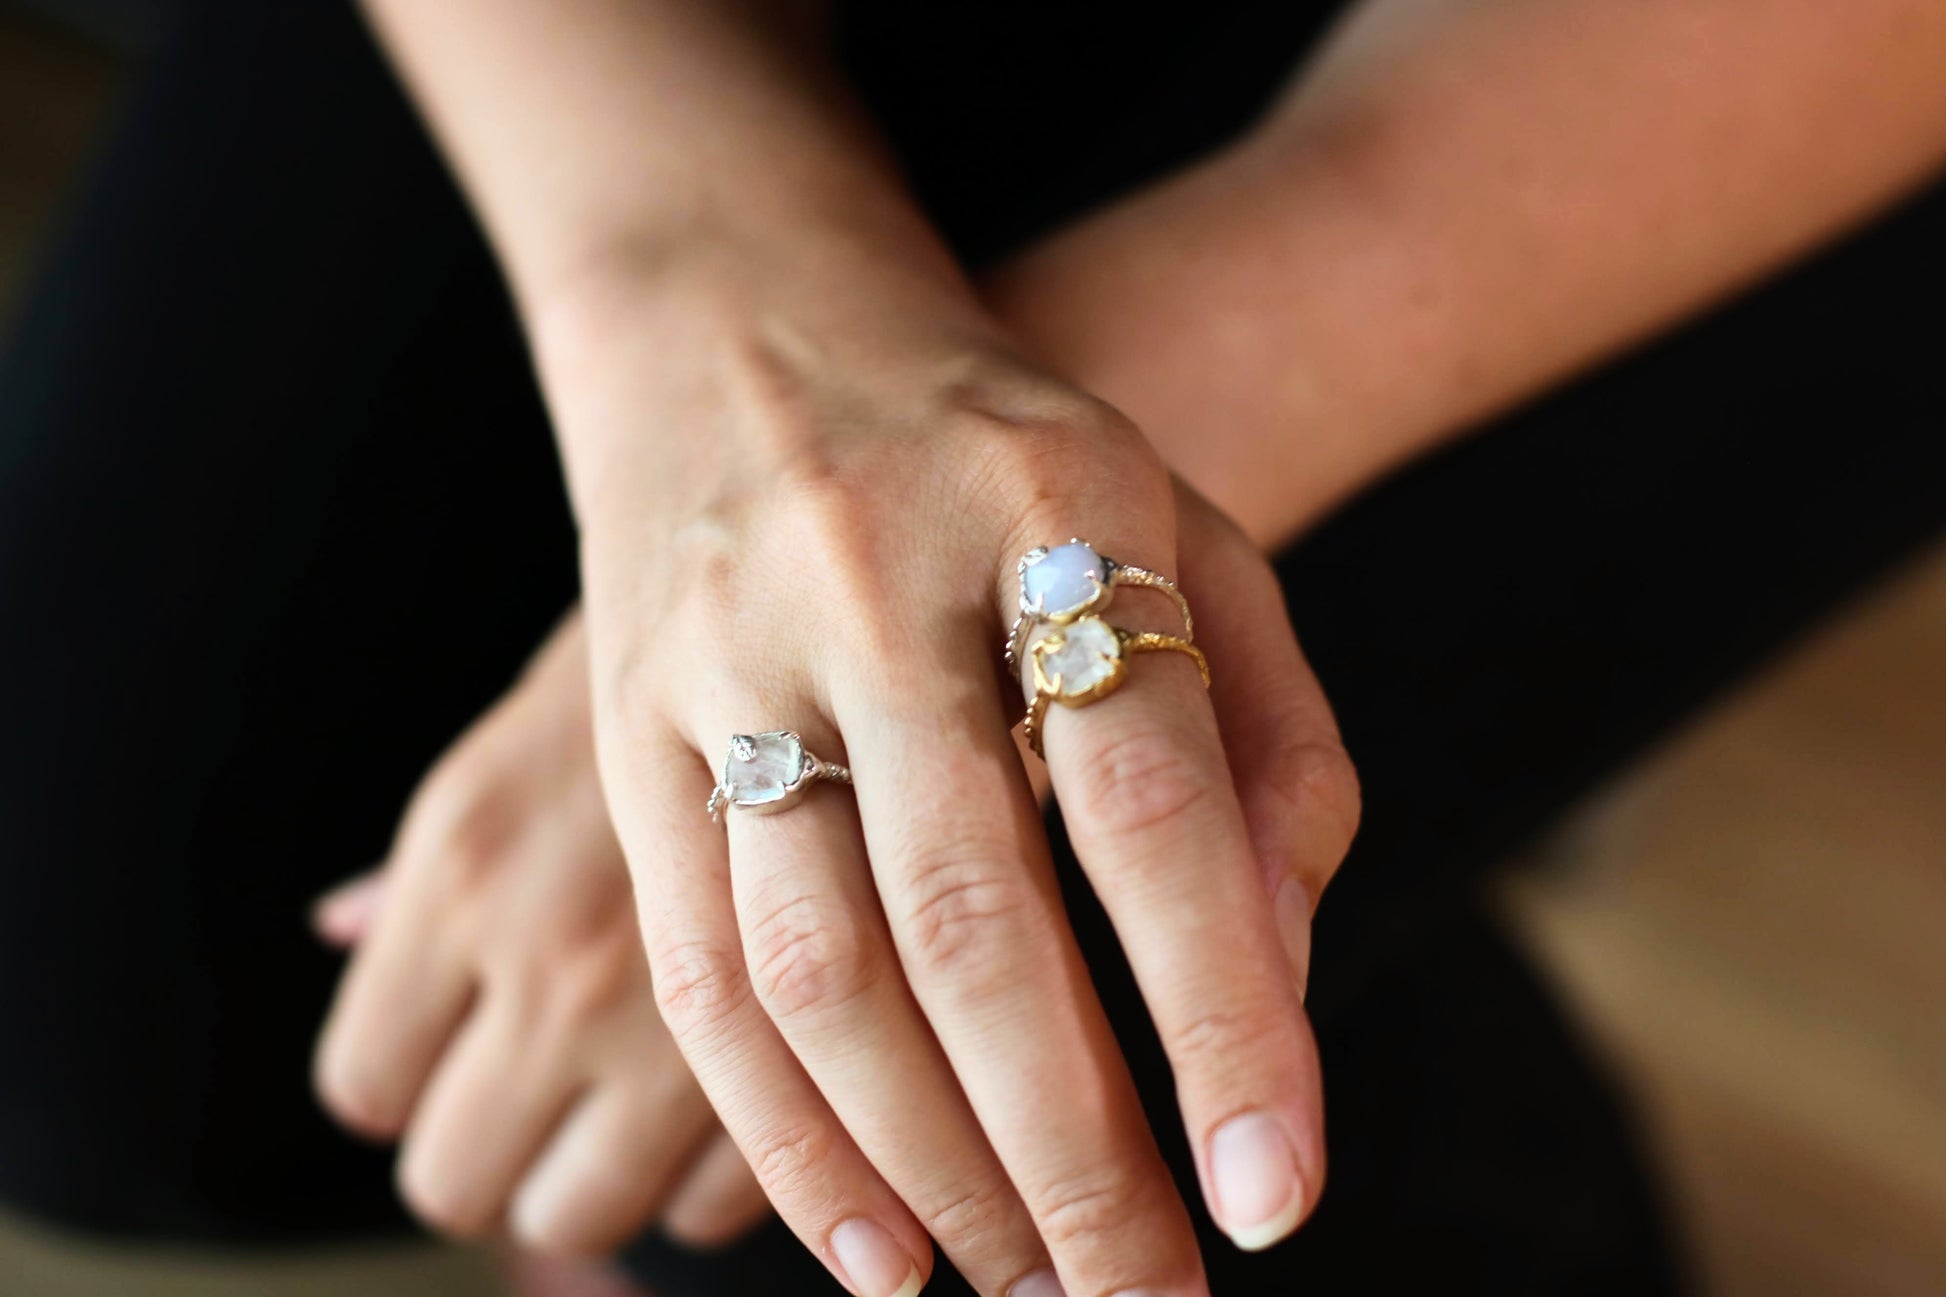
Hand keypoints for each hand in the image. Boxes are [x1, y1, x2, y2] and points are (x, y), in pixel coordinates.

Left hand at [313, 612, 769, 1255]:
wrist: (856, 603)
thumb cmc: (669, 671)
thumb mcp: (526, 736)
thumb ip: (425, 863)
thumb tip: (338, 932)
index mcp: (469, 877)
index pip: (366, 1083)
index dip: (404, 1078)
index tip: (454, 1051)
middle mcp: (556, 965)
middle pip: (456, 1179)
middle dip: (494, 1147)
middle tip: (545, 1093)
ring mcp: (684, 1028)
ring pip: (581, 1215)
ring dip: (599, 1175)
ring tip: (641, 1102)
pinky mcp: (811, 1059)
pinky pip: (711, 1209)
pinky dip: (713, 1171)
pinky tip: (741, 1086)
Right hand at [550, 265, 1359, 1296]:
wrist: (755, 332)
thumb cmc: (1017, 464)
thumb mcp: (1189, 537)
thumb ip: (1270, 742)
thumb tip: (1273, 979)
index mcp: (1054, 508)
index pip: (1156, 798)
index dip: (1223, 1010)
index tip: (1272, 1195)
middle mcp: (872, 584)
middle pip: (973, 917)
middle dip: (1071, 1152)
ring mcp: (726, 660)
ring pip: (817, 971)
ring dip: (932, 1170)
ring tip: (1030, 1294)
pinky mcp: (625, 734)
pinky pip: (700, 968)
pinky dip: (782, 1134)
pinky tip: (874, 1250)